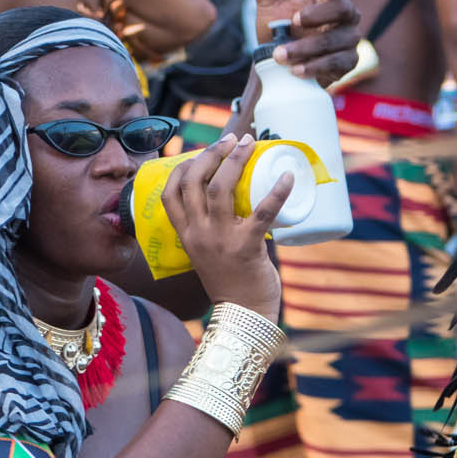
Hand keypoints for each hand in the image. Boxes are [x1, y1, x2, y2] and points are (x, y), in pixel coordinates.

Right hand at [161, 128, 288, 317]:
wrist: (244, 317)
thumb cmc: (230, 283)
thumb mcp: (207, 253)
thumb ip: (211, 228)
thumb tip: (234, 197)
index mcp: (185, 235)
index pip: (169, 192)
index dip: (184, 165)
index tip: (205, 151)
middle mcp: (198, 235)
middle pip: (193, 182)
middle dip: (211, 153)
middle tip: (232, 140)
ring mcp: (220, 240)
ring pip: (220, 189)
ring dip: (236, 160)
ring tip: (250, 144)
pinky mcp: (247, 247)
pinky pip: (262, 213)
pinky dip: (277, 192)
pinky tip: (287, 176)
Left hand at [253, 0, 364, 85]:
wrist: (276, 65)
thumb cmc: (277, 26)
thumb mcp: (269, 0)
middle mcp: (345, 15)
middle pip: (343, 9)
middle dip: (318, 16)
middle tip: (293, 21)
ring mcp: (348, 39)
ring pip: (336, 40)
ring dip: (307, 48)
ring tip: (280, 54)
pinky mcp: (347, 62)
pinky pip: (337, 63)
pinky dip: (315, 67)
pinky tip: (296, 70)